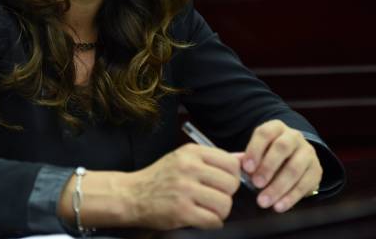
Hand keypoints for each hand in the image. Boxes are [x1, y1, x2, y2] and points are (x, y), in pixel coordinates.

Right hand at [125, 143, 242, 229]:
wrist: (132, 194)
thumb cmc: (161, 177)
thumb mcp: (184, 159)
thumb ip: (213, 159)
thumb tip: (243, 158)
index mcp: (192, 152)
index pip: (231, 163)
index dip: (233, 176)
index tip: (223, 183)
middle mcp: (189, 168)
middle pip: (231, 184)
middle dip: (227, 194)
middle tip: (214, 197)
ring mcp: (185, 190)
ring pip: (225, 204)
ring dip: (220, 211)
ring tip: (208, 209)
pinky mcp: (181, 211)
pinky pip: (213, 220)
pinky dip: (212, 222)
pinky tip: (202, 218)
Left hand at [241, 120, 321, 212]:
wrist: (296, 160)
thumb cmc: (270, 156)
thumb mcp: (258, 152)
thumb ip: (246, 158)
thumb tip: (232, 162)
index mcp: (276, 128)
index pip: (265, 133)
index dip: (255, 150)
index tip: (246, 168)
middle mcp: (294, 136)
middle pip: (282, 147)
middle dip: (268, 167)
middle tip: (256, 184)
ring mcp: (308, 152)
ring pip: (294, 168)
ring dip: (278, 187)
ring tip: (263, 201)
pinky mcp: (317, 170)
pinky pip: (304, 184)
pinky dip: (290, 197)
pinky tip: (278, 207)